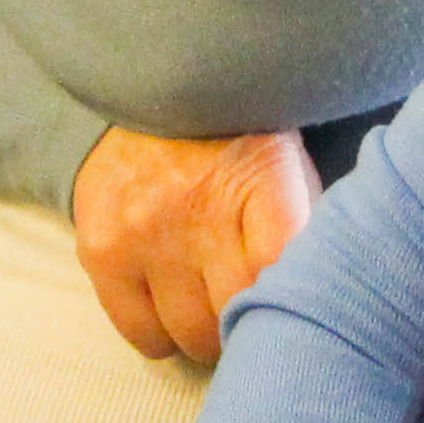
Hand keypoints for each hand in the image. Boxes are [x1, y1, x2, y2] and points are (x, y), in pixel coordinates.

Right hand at [72, 126, 320, 361]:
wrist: (151, 86)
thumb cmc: (239, 140)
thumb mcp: (289, 166)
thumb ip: (306, 230)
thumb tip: (322, 302)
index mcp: (261, 180)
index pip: (285, 273)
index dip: (297, 303)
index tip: (299, 307)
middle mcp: (197, 209)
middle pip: (238, 314)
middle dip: (253, 324)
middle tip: (256, 311)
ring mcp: (143, 233)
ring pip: (190, 336)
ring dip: (208, 335)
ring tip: (213, 306)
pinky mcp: (101, 250)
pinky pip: (141, 334)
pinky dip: (162, 334)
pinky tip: (173, 306)